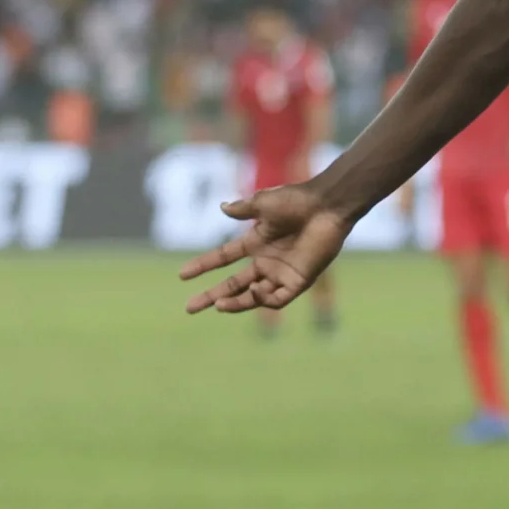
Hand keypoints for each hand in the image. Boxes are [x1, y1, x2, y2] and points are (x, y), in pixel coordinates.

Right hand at [179, 184, 352, 313]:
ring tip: (218, 305)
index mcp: (255, 241)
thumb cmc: (297, 200)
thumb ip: (242, 209)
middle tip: (189, 308)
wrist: (326, 206)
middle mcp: (266, 261)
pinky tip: (253, 290)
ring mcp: (281, 273)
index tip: (182, 275)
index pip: (223, 258)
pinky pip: (277, 299)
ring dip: (235, 302)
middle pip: (232, 284)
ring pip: (252, 297)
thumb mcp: (263, 202)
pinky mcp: (299, 281)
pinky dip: (263, 299)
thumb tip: (222, 207)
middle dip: (211, 296)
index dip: (203, 266)